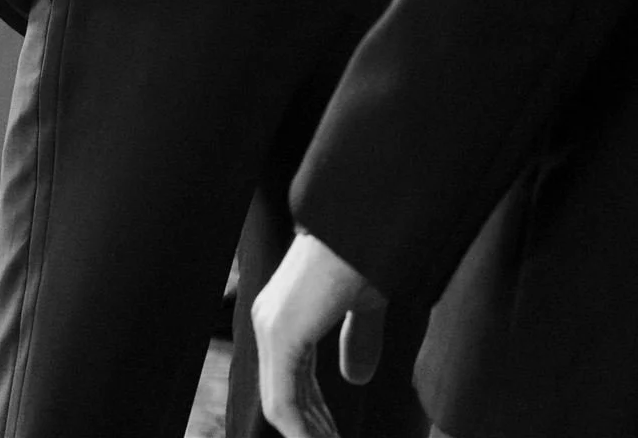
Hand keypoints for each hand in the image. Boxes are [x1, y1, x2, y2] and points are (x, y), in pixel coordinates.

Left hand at [253, 232, 385, 436]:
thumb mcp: (364, 305)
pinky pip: (284, 401)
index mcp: (285, 313)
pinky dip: (305, 431)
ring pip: (282, 405)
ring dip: (311, 434)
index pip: (293, 382)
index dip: (316, 417)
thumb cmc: (367, 251)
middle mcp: (270, 321)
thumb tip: (356, 379)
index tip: (337, 437)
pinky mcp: (282, 334)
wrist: (366, 222)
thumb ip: (357, 340)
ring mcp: (272, 328)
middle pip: (286, 397)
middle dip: (314, 429)